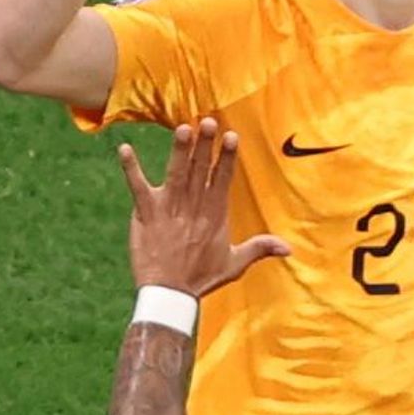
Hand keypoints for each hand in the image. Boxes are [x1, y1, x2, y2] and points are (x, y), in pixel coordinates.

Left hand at [119, 120, 288, 295]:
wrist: (170, 294)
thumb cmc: (202, 278)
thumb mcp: (235, 264)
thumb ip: (260, 248)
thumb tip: (290, 248)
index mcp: (214, 215)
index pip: (223, 179)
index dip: (227, 157)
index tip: (231, 136)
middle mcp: (193, 208)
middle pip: (201, 170)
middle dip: (205, 145)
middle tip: (208, 120)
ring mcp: (169, 209)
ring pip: (176, 174)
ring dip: (179, 151)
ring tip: (183, 128)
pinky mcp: (146, 214)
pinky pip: (137, 187)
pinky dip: (130, 168)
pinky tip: (123, 149)